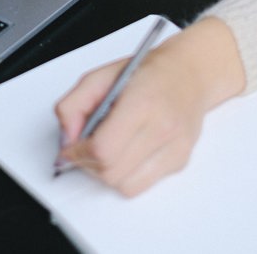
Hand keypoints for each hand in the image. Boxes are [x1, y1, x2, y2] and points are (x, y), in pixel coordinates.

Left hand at [54, 17, 244, 196]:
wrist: (189, 73)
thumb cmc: (147, 71)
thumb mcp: (101, 75)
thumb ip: (73, 104)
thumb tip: (66, 139)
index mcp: (141, 102)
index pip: (103, 149)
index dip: (78, 153)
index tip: (70, 148)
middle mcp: (162, 128)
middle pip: (111, 172)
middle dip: (88, 164)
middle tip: (84, 148)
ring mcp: (174, 148)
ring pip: (125, 186)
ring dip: (107, 173)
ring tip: (106, 150)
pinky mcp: (180, 161)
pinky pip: (142, 185)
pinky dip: (126, 174)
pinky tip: (126, 152)